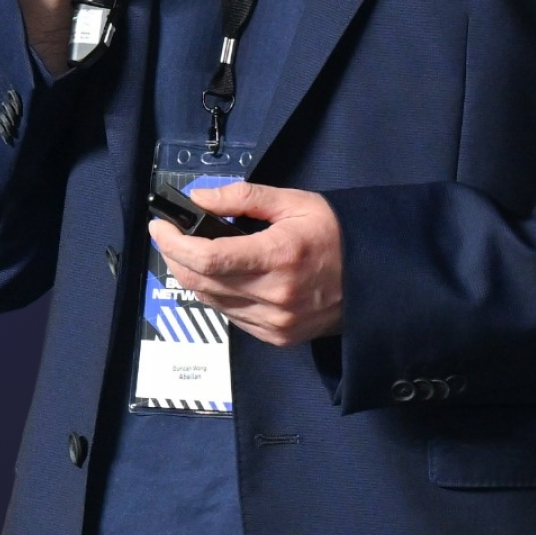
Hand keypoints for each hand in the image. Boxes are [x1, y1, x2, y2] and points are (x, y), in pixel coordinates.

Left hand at [148, 182, 342, 346]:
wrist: (375, 280)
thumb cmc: (335, 234)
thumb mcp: (294, 202)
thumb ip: (243, 197)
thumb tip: (199, 198)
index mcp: (280, 256)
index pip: (209, 257)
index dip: (174, 243)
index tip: (159, 226)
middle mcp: (275, 296)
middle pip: (201, 281)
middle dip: (174, 257)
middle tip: (168, 236)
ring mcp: (276, 323)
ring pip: (210, 301)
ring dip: (191, 276)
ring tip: (189, 252)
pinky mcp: (277, 337)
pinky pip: (230, 315)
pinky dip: (215, 294)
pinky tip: (219, 275)